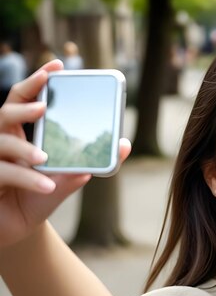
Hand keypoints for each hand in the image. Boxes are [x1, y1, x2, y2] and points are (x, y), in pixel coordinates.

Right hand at [0, 61, 131, 249]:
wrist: (19, 229)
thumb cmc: (37, 197)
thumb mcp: (68, 179)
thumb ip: (91, 162)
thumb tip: (123, 145)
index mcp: (20, 133)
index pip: (23, 98)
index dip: (36, 80)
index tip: (57, 66)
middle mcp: (2, 141)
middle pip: (4, 112)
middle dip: (23, 105)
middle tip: (42, 105)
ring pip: (1, 142)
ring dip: (24, 149)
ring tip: (45, 157)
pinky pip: (4, 174)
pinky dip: (28, 180)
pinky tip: (48, 186)